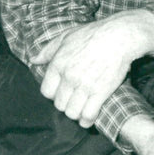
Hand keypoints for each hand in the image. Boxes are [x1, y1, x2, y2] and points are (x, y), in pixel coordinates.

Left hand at [31, 11, 153, 128]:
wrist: (120, 36)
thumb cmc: (93, 34)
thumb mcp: (66, 36)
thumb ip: (48, 50)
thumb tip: (33, 60)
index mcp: (58, 64)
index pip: (46, 92)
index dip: (53, 95)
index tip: (61, 93)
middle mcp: (69, 77)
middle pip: (59, 104)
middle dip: (65, 105)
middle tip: (73, 102)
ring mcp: (85, 86)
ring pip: (72, 112)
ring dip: (76, 114)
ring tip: (81, 111)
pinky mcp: (101, 92)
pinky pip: (89, 114)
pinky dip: (87, 121)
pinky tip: (88, 120)